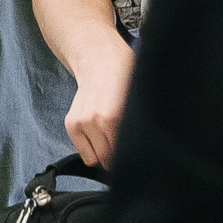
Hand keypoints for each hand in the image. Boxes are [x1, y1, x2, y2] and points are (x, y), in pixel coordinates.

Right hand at [64, 40, 132, 167]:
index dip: (136, 158)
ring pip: (96, 160)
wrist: (100, 60)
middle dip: (121, 159)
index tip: (140, 158)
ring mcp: (82, 123)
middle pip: (111, 161)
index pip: (128, 155)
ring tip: (114, 140)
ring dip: (106, 156)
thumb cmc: (125, 78)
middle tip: (128, 149)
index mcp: (117, 116)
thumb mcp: (141, 100)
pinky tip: (101, 137)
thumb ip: (142, 127)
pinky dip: (93, 151)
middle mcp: (97, 121)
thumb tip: (150, 152)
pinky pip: (84, 154)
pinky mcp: (71, 124)